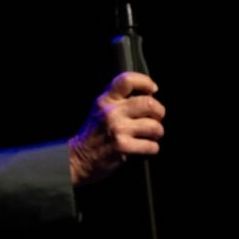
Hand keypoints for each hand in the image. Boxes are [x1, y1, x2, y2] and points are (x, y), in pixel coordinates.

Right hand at [69, 72, 164, 186]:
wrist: (79, 158)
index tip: (152, 89)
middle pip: (149, 103)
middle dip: (159, 112)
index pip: (127, 80)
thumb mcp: (100, 110)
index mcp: (106, 100)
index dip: (145, 82)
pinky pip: (152, 146)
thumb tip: (146, 97)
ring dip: (156, 133)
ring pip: (154, 126)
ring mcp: (117, 129)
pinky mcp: (123, 146)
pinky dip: (151, 149)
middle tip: (156, 118)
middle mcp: (111, 112)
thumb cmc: (93, 135)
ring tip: (149, 136)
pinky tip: (142, 148)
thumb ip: (118, 101)